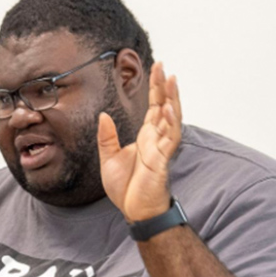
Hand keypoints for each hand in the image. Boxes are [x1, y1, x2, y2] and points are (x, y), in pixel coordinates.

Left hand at [97, 62, 182, 221]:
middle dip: (164, 87)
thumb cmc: (126, 187)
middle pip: (164, 107)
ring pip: (171, 119)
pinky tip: (169, 109)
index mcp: (146, 137)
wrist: (134, 210)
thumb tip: (103, 115)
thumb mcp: (109, 158)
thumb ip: (107, 137)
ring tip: (171, 80)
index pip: (153, 107)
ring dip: (172, 100)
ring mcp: (161, 148)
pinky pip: (169, 138)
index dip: (156, 88)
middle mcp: (156, 139)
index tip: (157, 68)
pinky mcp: (162, 160)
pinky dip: (170, 123)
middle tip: (163, 66)